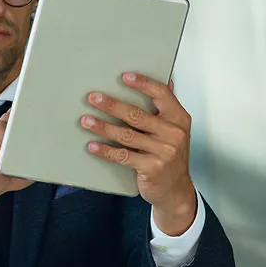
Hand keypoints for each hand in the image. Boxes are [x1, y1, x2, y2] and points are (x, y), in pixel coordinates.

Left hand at [80, 73, 195, 234]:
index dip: (143, 83)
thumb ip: (168, 108)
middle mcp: (173, 134)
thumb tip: (165, 80)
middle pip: (137, 114)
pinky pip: (123, 156)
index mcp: (179, 119)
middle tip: (93, 98)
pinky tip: (93, 145)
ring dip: (103, 127)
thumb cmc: (171, 157)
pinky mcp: (151, 167)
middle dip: (112, 105)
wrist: (176, 190)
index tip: (124, 76)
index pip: (161, 94)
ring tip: (86, 120)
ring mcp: (163, 152)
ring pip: (126, 135)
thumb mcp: (175, 130)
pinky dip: (105, 150)